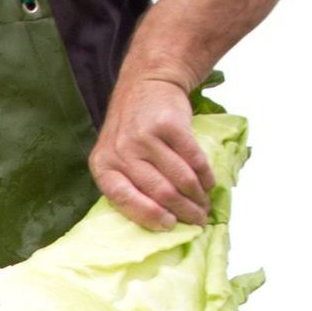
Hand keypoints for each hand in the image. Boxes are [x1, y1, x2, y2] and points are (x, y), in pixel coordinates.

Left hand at [90, 75, 213, 229]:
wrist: (146, 84)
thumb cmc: (131, 129)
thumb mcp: (114, 155)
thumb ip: (127, 183)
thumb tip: (157, 220)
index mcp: (102, 165)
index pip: (123, 199)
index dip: (149, 216)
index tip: (170, 226)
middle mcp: (121, 151)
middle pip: (158, 191)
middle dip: (182, 211)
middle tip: (197, 221)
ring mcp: (145, 137)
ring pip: (179, 178)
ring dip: (197, 197)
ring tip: (205, 206)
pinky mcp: (170, 125)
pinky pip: (194, 159)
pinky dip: (205, 176)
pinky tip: (209, 185)